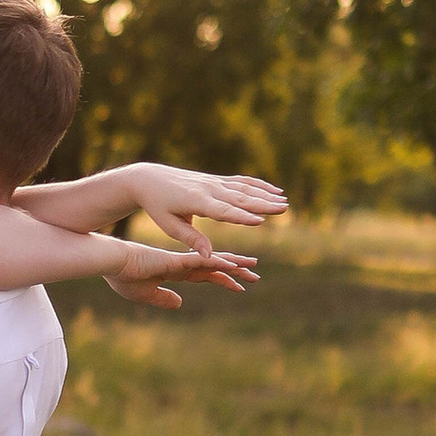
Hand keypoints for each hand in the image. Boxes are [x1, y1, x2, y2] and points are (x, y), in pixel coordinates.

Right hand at [101, 238, 259, 309]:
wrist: (111, 264)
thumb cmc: (123, 277)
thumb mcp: (146, 294)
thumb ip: (163, 298)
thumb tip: (179, 304)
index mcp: (176, 272)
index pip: (206, 276)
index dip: (224, 280)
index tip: (240, 287)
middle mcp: (183, 264)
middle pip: (216, 267)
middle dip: (236, 272)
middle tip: (256, 275)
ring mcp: (181, 261)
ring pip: (214, 262)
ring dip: (235, 266)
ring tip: (253, 267)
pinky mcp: (176, 260)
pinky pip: (201, 261)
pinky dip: (217, 263)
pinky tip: (232, 265)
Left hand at [117, 163, 289, 255]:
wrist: (150, 179)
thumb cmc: (157, 206)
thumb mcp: (169, 226)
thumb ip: (191, 239)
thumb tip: (208, 256)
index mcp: (196, 202)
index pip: (223, 211)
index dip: (241, 216)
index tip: (260, 221)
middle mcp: (209, 189)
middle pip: (240, 198)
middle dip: (262, 204)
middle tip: (283, 209)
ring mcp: (214, 182)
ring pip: (244, 188)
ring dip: (266, 195)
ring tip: (285, 202)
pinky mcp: (216, 180)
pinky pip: (242, 182)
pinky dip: (259, 185)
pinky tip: (275, 190)